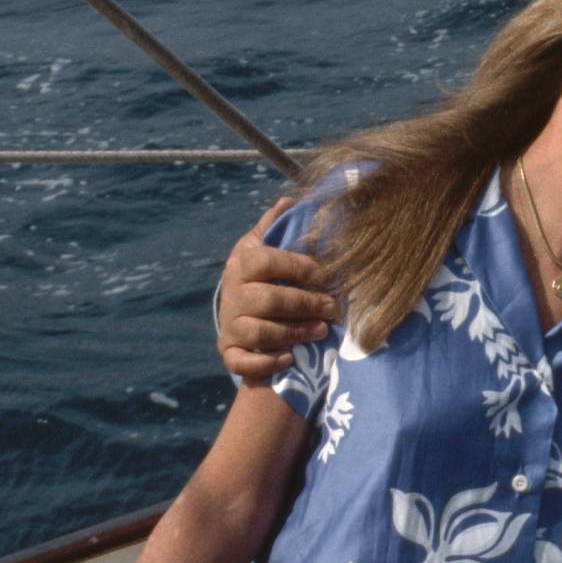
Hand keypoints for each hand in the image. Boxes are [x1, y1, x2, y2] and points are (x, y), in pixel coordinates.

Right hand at [215, 196, 336, 383]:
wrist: (238, 316)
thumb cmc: (260, 279)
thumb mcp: (262, 249)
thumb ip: (274, 227)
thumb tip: (289, 200)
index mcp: (241, 265)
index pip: (266, 260)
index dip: (298, 267)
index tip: (325, 275)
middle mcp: (231, 295)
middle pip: (268, 299)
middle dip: (305, 304)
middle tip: (332, 307)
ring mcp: (229, 325)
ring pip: (259, 332)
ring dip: (294, 333)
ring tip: (321, 330)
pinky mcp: (229, 352)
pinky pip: (241, 361)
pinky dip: (266, 362)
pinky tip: (289, 358)